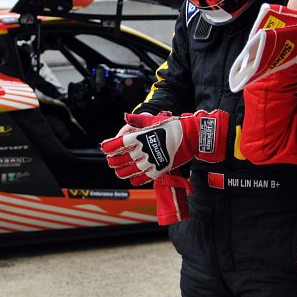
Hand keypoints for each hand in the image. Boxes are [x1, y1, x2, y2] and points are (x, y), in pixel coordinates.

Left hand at [100, 110, 228, 185]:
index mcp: (139, 137)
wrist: (191, 137)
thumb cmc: (173, 126)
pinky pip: (142, 179)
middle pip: (120, 160)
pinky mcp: (158, 170)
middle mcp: (142, 150)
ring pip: (129, 171)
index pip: (117, 144)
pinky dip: (135, 180)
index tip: (105, 148)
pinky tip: (132, 179)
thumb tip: (126, 116)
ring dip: (121, 172)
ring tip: (118, 171)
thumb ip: (138, 120)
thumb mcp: (153, 119)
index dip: (108, 147)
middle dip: (113, 161)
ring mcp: (150, 161)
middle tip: (110, 161)